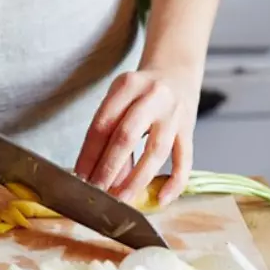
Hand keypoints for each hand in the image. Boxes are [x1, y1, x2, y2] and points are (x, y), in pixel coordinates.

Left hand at [74, 67, 201, 205]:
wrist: (177, 70)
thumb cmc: (140, 91)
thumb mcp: (120, 100)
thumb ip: (111, 133)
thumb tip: (102, 176)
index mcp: (127, 85)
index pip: (103, 124)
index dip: (89, 154)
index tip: (80, 177)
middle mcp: (152, 97)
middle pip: (126, 136)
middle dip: (108, 168)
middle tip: (97, 191)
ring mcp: (174, 113)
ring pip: (156, 151)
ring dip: (136, 179)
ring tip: (121, 199)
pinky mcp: (190, 129)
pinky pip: (185, 160)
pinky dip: (174, 182)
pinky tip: (161, 199)